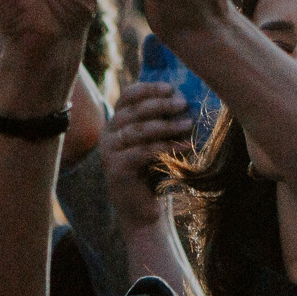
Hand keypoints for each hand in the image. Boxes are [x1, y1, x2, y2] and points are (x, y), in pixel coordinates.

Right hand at [102, 81, 192, 226]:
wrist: (143, 207)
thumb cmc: (153, 170)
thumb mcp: (157, 140)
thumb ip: (162, 120)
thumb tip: (185, 97)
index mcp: (116, 121)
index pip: (128, 96)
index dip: (149, 89)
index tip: (171, 88)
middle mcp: (108, 133)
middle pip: (134, 111)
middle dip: (161, 105)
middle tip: (183, 104)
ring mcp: (108, 151)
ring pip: (139, 130)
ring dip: (167, 125)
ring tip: (188, 123)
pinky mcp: (116, 168)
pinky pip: (143, 152)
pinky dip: (167, 147)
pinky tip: (186, 145)